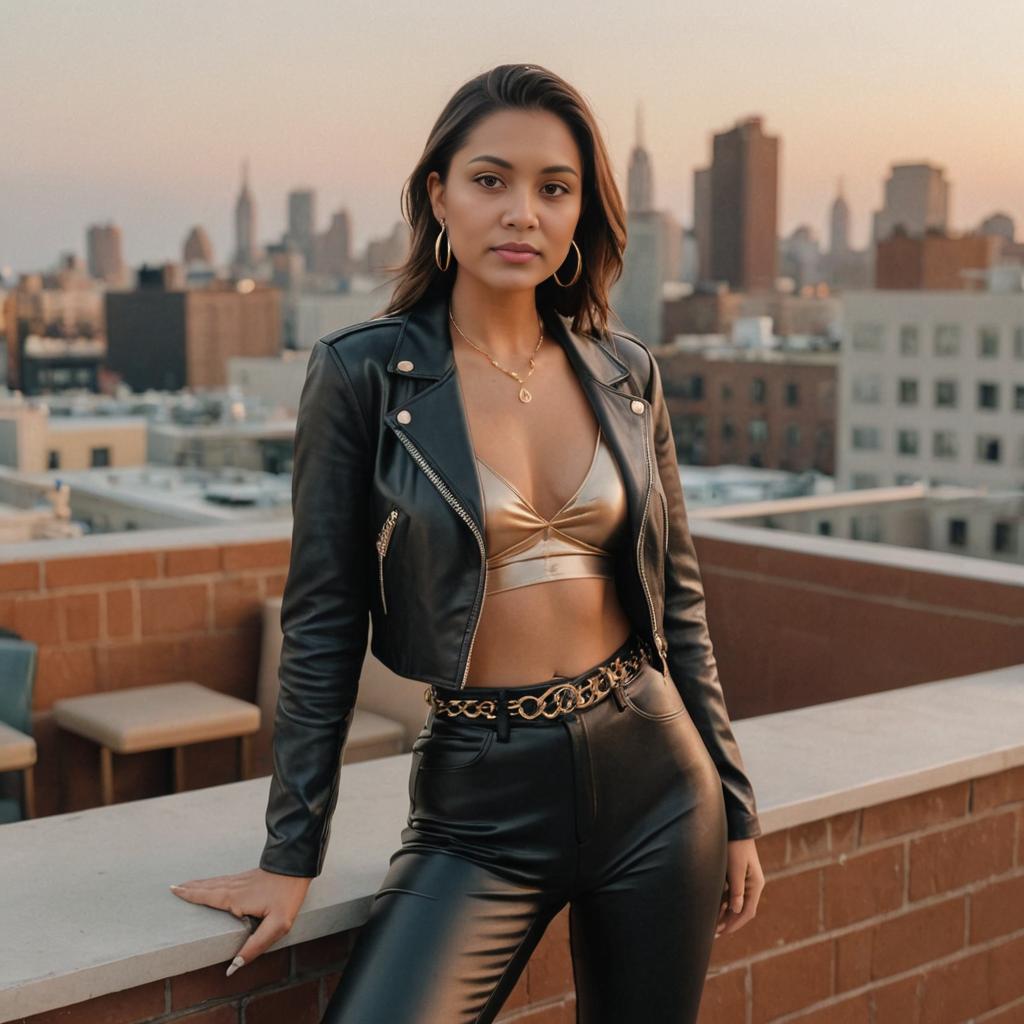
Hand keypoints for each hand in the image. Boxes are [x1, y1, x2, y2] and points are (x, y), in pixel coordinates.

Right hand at [170, 867, 312, 974]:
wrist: (297, 866)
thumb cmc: (287, 896)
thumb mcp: (277, 926)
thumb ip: (254, 946)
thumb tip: (233, 967)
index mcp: (236, 899)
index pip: (208, 898)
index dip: (191, 895)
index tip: (174, 891)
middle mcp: (235, 887)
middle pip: (207, 888)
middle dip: (190, 888)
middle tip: (173, 887)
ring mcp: (242, 880)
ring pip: (215, 882)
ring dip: (199, 884)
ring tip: (186, 884)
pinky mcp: (249, 877)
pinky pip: (224, 879)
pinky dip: (212, 881)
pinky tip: (212, 882)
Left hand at [714, 838, 763, 937]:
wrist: (736, 826)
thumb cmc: (735, 846)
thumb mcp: (735, 869)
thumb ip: (736, 890)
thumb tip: (736, 911)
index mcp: (755, 885)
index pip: (747, 911)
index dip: (735, 923)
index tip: (722, 932)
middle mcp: (752, 885)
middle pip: (742, 910)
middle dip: (729, 921)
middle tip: (714, 932)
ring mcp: (745, 880)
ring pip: (736, 902)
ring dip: (725, 913)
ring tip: (711, 923)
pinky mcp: (737, 875)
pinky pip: (732, 894)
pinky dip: (723, 902)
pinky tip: (713, 908)